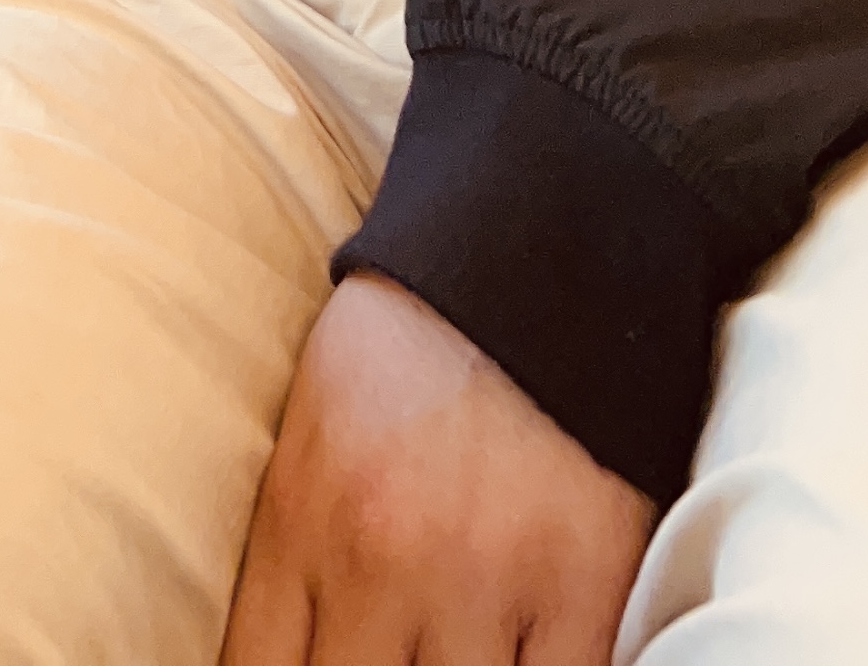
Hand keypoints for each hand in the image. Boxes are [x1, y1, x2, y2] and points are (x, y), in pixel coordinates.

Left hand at [224, 274, 654, 663]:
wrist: (533, 244)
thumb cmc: (410, 351)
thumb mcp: (307, 442)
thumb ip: (290, 570)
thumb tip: (284, 662)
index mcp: (298, 525)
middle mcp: (378, 565)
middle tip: (382, 663)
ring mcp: (482, 580)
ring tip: (449, 662)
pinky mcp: (583, 585)